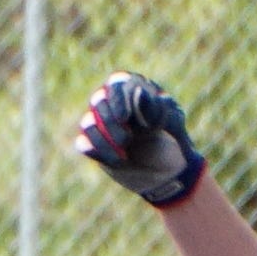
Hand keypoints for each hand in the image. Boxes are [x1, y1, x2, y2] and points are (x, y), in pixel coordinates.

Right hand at [76, 71, 206, 206]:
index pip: (118, 83)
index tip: (124, 118)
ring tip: (123, 156)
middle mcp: (115, 103)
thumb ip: (158, 108)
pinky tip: (116, 162)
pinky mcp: (94, 144)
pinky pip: (83, 143)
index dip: (117, 99)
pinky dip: (96, 152)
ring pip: (88, 122)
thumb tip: (138, 92)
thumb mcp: (173, 124)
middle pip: (99, 101)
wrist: (168, 171)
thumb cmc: (173, 141)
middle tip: (127, 140)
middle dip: (110, 123)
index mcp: (135, 90)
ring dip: (103, 140)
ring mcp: (102, 124)